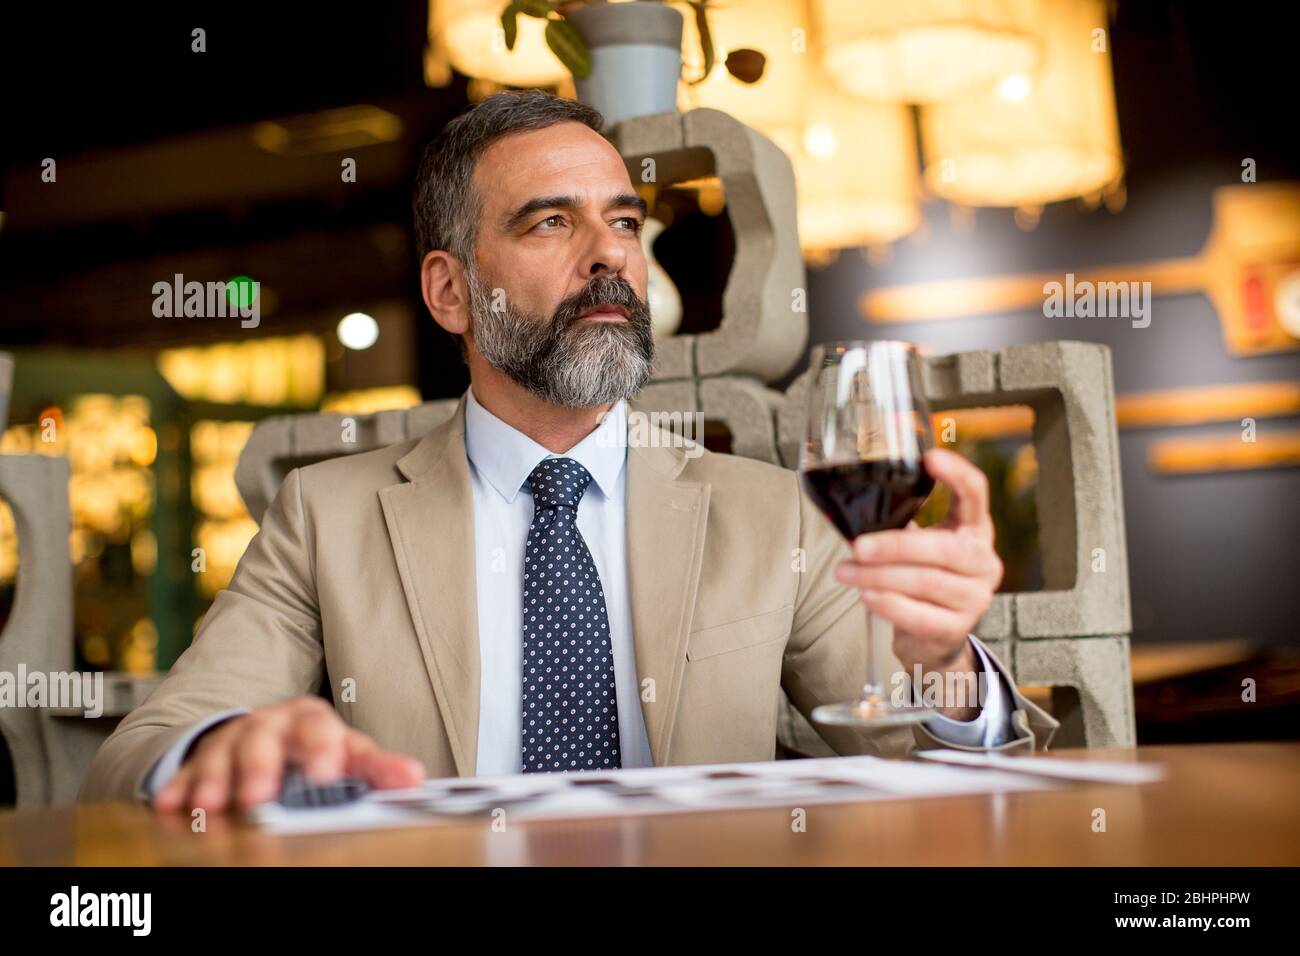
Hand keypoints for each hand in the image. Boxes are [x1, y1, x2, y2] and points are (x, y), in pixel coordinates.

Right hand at [152, 696, 425, 813]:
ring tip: (213, 807)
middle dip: (260, 766)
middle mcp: (269, 726)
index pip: (318, 728)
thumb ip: (376, 768)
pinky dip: (178, 790)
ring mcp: (231, 741)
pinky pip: (184, 775)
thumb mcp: (347, 754)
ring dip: (216, 781)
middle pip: (263, 738)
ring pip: (221, 755)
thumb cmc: (313, 752)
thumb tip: (413, 778)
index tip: (325, 773)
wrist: (267, 739)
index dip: (322, 748)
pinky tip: (171, 807)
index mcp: (310, 721)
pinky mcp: (200, 762)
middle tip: (260, 797)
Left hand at [834, 447, 1001, 684]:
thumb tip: (848, 506)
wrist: (933, 635)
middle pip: (945, 548)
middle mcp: (984, 561)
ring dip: (879, 576)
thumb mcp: (919, 544)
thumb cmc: (920, 577)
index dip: (957, 474)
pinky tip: (866, 596)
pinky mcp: (958, 628)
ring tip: (846, 572)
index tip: (929, 458)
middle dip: (895, 546)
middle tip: (858, 547)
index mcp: (974, 529)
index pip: (976, 494)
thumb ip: (898, 524)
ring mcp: (976, 597)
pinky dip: (889, 604)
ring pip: (927, 582)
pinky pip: (920, 615)